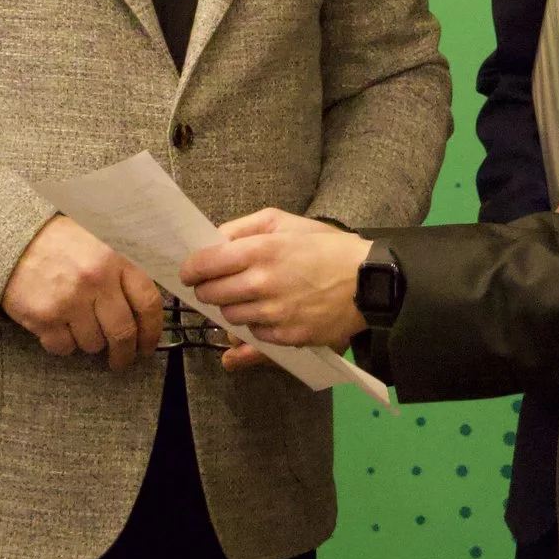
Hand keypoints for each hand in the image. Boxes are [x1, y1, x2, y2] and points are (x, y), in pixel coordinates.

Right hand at [1, 215, 163, 370]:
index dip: (152, 330)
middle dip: (125, 353)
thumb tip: (145, 308)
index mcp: (116, 258)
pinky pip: (64, 347)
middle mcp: (96, 279)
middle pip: (123, 332)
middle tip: (121, 359)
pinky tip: (58, 328)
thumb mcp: (101, 241)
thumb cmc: (61, 242)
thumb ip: (124, 269)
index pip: (147, 302)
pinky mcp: (44, 317)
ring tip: (80, 327)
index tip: (147, 345)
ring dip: (90, 342)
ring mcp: (70, 300)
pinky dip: (64, 344)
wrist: (13, 239)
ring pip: (93, 344)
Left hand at [182, 210, 372, 350]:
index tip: (190, 271)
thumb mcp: (286, 221)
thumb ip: (244, 227)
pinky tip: (268, 312)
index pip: (204, 264)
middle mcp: (262, 284)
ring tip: (248, 296)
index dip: (191, 268)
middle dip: (208, 289)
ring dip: (232, 308)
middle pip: (211, 294)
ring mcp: (273, 314)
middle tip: (216, 284)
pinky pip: (254, 336)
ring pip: (229, 317)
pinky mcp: (286, 337)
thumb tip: (213, 240)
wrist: (368, 282)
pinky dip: (255, 325)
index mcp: (260, 250)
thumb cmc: (326, 247)